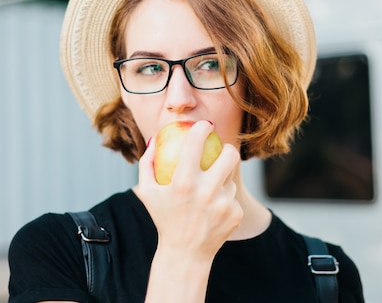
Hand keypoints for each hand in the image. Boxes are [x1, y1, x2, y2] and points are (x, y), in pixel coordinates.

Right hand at [135, 120, 242, 261]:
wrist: (185, 254)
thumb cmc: (163, 218)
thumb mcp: (147, 192)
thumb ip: (147, 163)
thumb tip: (154, 139)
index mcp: (183, 183)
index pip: (195, 143)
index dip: (202, 129)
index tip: (204, 126)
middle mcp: (205, 192)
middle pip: (230, 155)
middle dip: (227, 148)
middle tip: (221, 150)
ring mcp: (223, 204)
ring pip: (231, 178)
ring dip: (222, 180)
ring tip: (209, 191)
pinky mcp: (235, 214)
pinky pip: (233, 197)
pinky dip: (224, 199)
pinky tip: (214, 209)